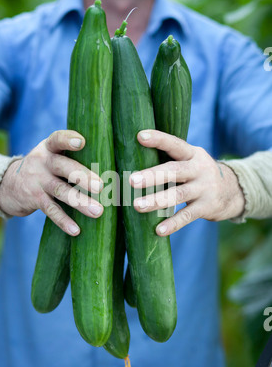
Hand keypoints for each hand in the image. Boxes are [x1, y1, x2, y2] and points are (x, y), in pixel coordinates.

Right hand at [0, 130, 103, 235]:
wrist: (8, 185)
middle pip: (63, 167)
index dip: (68, 140)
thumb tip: (111, 169)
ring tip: (98, 211)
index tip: (82, 142)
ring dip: (80, 202)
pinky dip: (63, 220)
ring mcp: (37, 181)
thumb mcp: (52, 156)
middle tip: (101, 186)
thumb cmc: (44, 168)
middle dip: (83, 176)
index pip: (58, 139)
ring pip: (60, 191)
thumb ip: (72, 157)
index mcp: (49, 148)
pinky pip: (51, 210)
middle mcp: (42, 162)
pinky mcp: (34, 199)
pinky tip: (76, 230)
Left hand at [129, 130, 244, 235]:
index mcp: (192, 154)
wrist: (234, 191)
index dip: (158, 139)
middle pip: (174, 171)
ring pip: (178, 194)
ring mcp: (204, 188)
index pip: (174, 144)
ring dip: (157, 201)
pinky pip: (187, 216)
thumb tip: (131, 159)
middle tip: (132, 180)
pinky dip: (173, 223)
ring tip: (137, 206)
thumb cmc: (198, 174)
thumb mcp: (190, 161)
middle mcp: (199, 169)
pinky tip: (159, 230)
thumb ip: (170, 161)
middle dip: (152, 176)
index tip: (139, 136)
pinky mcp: (207, 207)